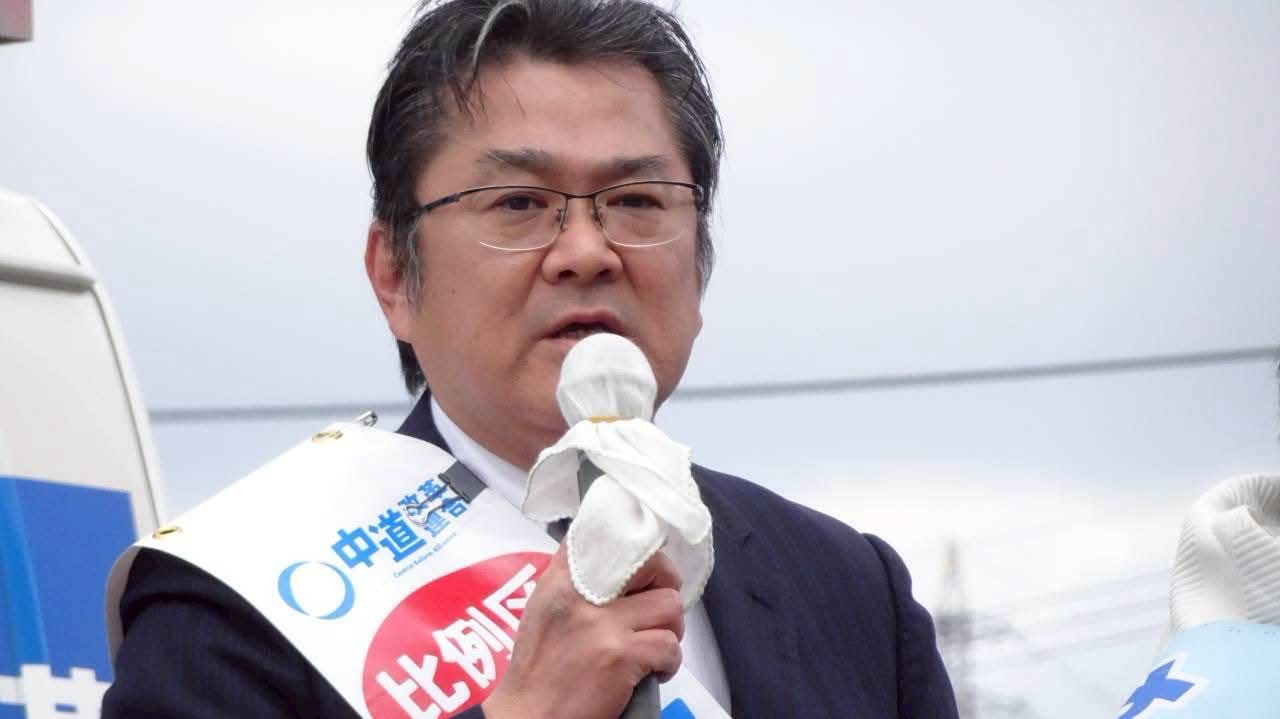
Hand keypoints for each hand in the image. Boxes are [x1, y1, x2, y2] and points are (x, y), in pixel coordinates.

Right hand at [481, 543, 683, 718]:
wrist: (528, 717)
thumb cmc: (537, 669)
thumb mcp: (543, 609)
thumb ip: (570, 580)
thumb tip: (608, 558)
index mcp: (561, 579)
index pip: (608, 536)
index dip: (640, 550)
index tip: (645, 572)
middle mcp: (581, 594)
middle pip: (652, 564)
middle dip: (667, 587)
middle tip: (658, 610)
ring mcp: (603, 625)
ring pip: (669, 606)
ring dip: (670, 630)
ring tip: (654, 646)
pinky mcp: (620, 656)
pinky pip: (670, 646)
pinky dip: (669, 663)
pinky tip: (653, 672)